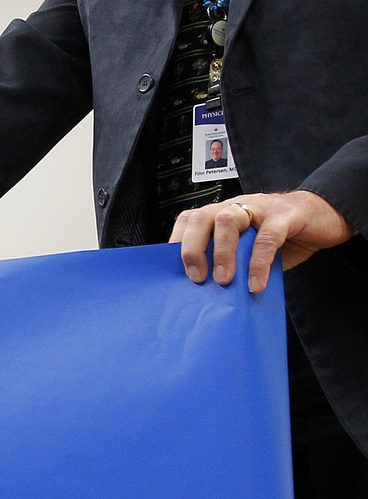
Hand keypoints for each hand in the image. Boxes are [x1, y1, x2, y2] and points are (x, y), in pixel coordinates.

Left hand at [170, 190, 354, 292]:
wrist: (326, 215)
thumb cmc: (284, 235)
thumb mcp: (252, 248)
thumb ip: (235, 261)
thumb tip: (212, 291)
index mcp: (224, 213)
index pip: (190, 219)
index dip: (177, 241)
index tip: (174, 270)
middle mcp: (236, 207)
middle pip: (202, 217)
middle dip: (192, 247)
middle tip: (197, 277)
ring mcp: (260, 208)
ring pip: (228, 220)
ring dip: (222, 252)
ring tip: (224, 281)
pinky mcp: (286, 217)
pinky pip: (267, 237)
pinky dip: (258, 262)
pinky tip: (256, 284)